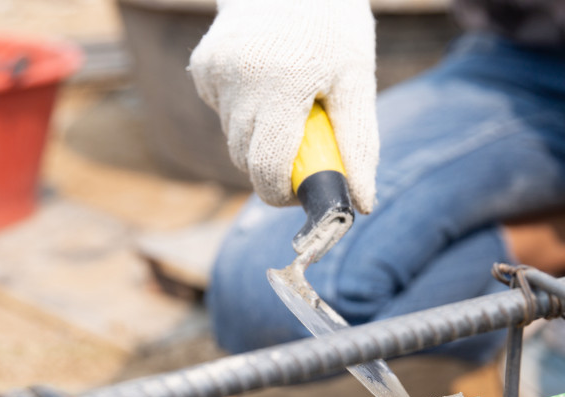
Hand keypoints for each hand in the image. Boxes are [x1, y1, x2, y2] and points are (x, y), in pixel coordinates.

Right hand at [188, 0, 377, 210]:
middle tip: (306, 147)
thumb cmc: (333, 27)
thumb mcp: (356, 80)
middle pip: (245, 160)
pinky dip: (245, 111)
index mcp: (283, 83)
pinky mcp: (203, 67)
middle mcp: (240, 78)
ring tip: (289, 102)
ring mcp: (215, 72)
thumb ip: (357, 144)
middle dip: (274, 168)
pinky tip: (266, 81)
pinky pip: (224, 113)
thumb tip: (361, 203)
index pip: (267, 168)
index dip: (282, 193)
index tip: (303, 192)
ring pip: (234, 138)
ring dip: (261, 137)